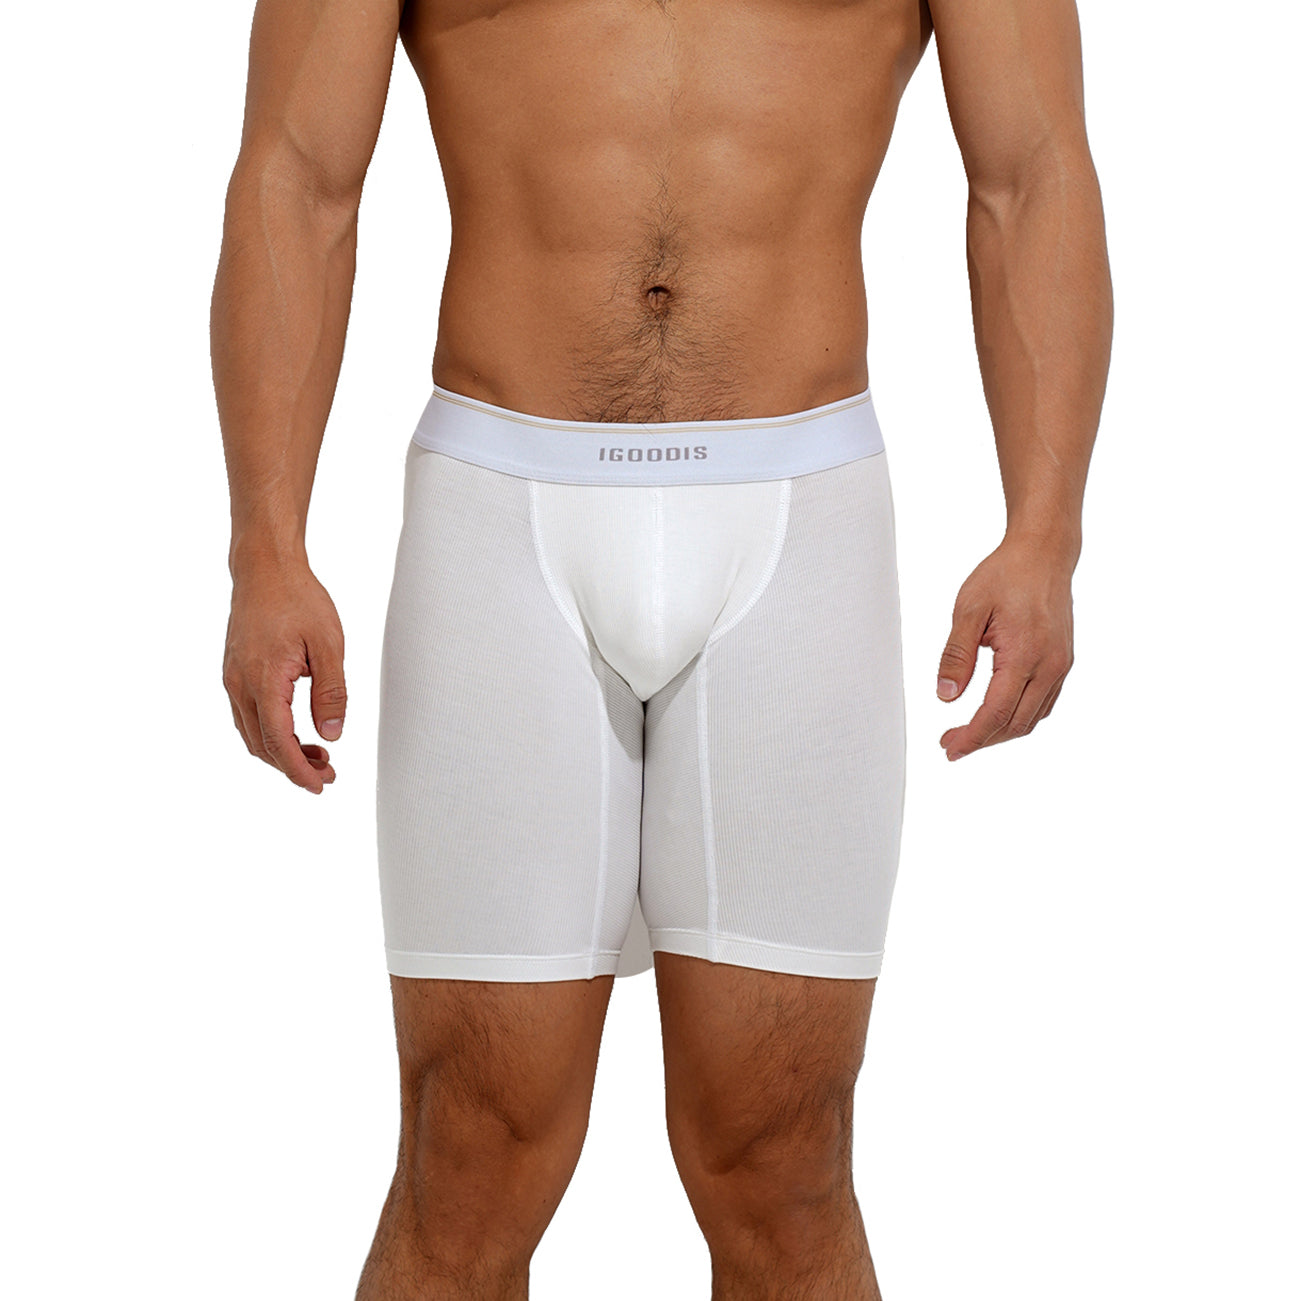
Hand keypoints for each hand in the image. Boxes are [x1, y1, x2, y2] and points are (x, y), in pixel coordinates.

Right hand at [222, 559, 345, 792]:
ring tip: (319, 755)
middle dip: (294, 767)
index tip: (321, 785)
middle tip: (329, 773)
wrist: (265, 568)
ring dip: (282, 753)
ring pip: (252, 734)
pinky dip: (271, 734)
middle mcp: (240, 684)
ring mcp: (233, 679)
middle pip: (262, 746)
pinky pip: (248, 716)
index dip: (299, 770)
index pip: (279, 742)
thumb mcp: (329, 645)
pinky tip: (298, 732)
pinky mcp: (234, 673)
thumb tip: (333, 736)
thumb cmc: (298, 599)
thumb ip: (332, 693)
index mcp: (264, 680)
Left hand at [936, 534, 1074, 760]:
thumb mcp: (968, 609)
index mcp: (1025, 655)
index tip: (948, 748)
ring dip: (1001, 732)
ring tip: (969, 734)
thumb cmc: (1006, 575)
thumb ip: (956, 655)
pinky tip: (998, 715)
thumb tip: (946, 695)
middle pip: (1016, 724)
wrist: (1044, 553)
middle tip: (950, 743)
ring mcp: (1060, 665)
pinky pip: (1044, 703)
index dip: (970, 737)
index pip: (995, 714)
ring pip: (1032, 718)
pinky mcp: (1063, 662)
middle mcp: (1049, 666)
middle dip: (982, 740)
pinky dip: (1019, 717)